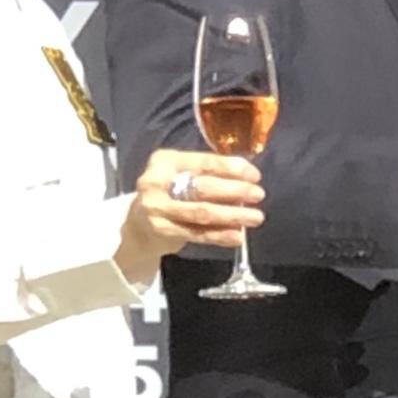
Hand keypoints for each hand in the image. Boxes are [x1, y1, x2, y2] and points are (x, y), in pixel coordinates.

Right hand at [119, 150, 264, 286]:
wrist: (139, 224)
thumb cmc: (169, 194)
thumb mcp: (182, 175)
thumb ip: (208, 174)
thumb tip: (247, 178)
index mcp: (166, 161)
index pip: (204, 162)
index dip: (232, 168)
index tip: (254, 175)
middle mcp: (157, 182)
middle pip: (203, 187)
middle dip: (235, 191)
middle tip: (258, 195)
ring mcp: (157, 208)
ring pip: (202, 212)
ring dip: (232, 215)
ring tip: (255, 217)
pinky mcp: (162, 230)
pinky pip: (197, 234)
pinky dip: (220, 236)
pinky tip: (237, 236)